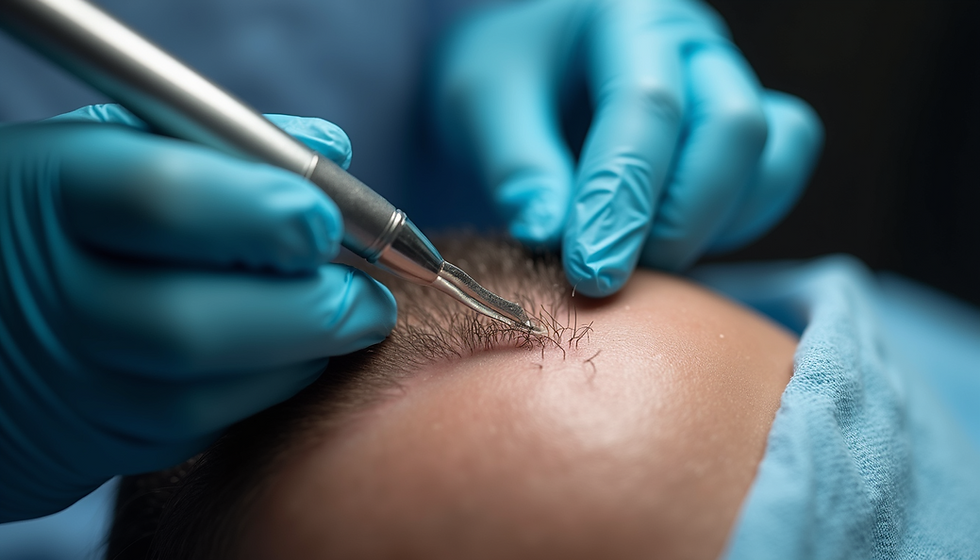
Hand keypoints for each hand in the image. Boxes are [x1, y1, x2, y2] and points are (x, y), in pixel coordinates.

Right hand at [0, 105, 394, 520]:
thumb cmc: (69, 209)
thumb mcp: (117, 144)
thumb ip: (224, 142)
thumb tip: (332, 151)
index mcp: (52, 191)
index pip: (167, 200)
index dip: (268, 212)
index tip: (330, 220)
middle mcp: (50, 295)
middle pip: (192, 323)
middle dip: (309, 312)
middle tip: (372, 300)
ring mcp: (65, 379)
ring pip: (202, 396)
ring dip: (300, 361)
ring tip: (344, 324)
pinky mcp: (86, 441)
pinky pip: (194, 430)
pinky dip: (261, 394)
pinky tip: (287, 357)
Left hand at [433, 0, 822, 295]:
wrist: (527, 79)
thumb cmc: (507, 81)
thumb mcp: (482, 103)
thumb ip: (516, 165)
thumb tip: (547, 231)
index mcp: (629, 15)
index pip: (648, 107)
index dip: (622, 198)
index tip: (590, 271)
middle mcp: (694, 43)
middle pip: (733, 128)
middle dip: (678, 219)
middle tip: (612, 276)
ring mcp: (729, 83)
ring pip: (769, 158)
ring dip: (709, 227)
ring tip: (634, 264)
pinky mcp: (746, 132)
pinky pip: (774, 179)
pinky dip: (736, 225)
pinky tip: (670, 247)